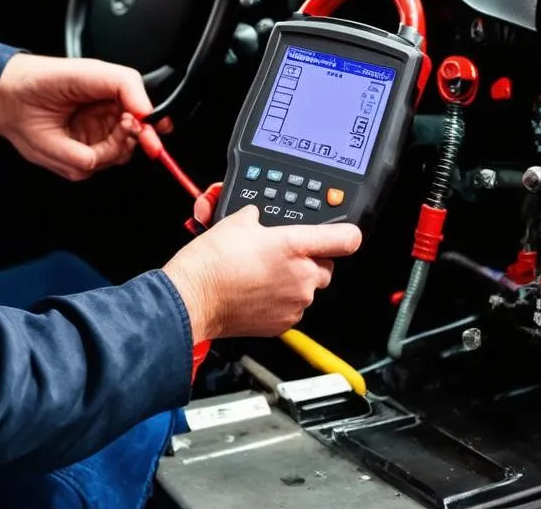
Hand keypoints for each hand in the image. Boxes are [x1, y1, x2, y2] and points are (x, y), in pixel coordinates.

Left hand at [0, 53, 170, 180]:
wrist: (9, 96)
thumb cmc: (47, 78)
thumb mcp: (93, 72)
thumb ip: (125, 85)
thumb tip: (148, 111)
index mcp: (116, 100)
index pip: (147, 116)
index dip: (155, 124)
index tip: (155, 126)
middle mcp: (108, 124)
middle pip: (137, 142)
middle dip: (132, 137)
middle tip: (125, 125)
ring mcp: (93, 144)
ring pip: (116, 158)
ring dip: (106, 147)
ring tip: (90, 125)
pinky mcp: (75, 162)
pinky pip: (89, 168)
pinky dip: (80, 157)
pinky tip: (68, 140)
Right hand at [162, 206, 361, 341]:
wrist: (194, 297)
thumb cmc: (212, 262)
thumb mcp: (235, 220)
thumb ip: (258, 216)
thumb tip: (260, 217)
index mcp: (295, 245)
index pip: (346, 239)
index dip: (347, 233)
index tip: (345, 233)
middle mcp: (301, 276)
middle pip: (326, 265)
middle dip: (308, 258)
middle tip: (282, 253)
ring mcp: (294, 303)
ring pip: (308, 287)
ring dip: (293, 279)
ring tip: (264, 272)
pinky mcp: (284, 324)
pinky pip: (293, 307)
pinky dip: (280, 299)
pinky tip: (258, 290)